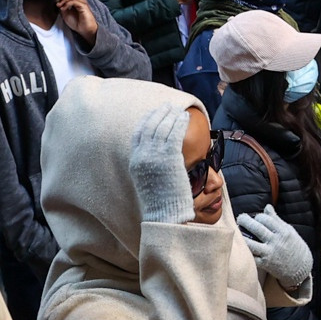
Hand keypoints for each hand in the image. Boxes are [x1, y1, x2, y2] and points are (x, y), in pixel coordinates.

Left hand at [57, 0, 97, 41]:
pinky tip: (63, 9)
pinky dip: (67, 4)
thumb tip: (57, 2)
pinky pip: (74, 1)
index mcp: (76, 2)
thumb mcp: (65, 15)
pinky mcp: (84, 6)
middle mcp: (80, 1)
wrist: (85, 30)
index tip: (56, 3)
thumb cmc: (77, 23)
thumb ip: (62, 8)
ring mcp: (82, 3)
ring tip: (59, 6)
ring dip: (64, 0)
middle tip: (57, 4)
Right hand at [128, 105, 199, 224]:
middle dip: (159, 113)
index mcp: (135, 160)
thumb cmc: (160, 199)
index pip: (138, 133)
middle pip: (150, 126)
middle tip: (168, 106)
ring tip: (178, 109)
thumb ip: (149, 164)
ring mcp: (156, 155)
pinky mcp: (171, 157)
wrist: (164, 213)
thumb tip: (159, 154)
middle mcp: (143, 155)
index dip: (146, 120)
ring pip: (164, 127)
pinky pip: (175, 133)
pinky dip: (179, 123)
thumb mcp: (147, 178)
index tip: (153, 113)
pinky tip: (184, 117)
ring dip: (171, 115)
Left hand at [237, 205, 313, 290]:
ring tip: (237, 231)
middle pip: (257, 229)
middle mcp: (276, 242)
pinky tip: (240, 245)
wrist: (300, 267)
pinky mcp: (265, 264)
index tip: (256, 217)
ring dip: (242, 237)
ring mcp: (270, 254)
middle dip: (246, 221)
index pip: (267, 219)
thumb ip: (276, 220)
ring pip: (251, 244)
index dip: (259, 216)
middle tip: (240, 218)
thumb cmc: (294, 246)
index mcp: (283, 232)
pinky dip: (245, 251)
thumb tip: (267, 206)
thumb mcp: (289, 231)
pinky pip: (252, 257)